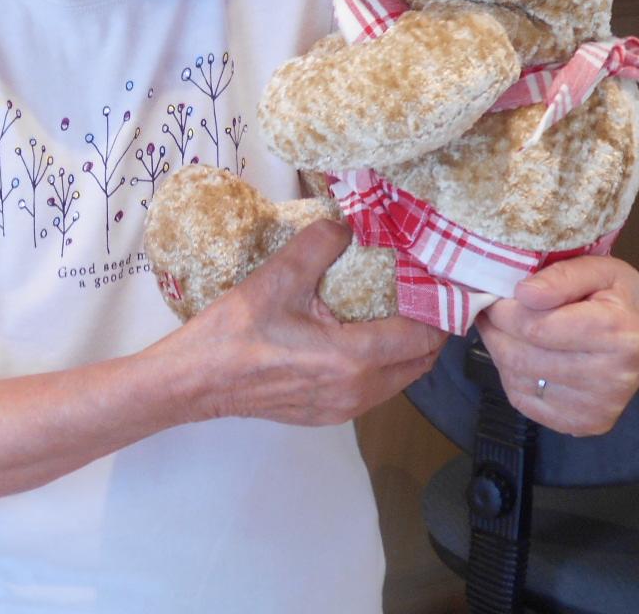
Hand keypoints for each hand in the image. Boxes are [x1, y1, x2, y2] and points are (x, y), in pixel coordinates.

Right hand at [161, 219, 447, 425]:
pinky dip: (384, 366)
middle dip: (431, 330)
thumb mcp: (278, 277)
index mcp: (352, 360)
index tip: (441, 281)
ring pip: (399, 380)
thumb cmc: (235, 332)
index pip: (421, 337)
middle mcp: (357, 392)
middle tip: (426, 293)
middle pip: (420, 364)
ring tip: (400, 311)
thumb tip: (347, 223)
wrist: (197, 380)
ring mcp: (342, 409)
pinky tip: (364, 337)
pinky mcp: (327, 415)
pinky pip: (374, 391)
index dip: (438, 308)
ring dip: (408, 349)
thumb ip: (319, 244)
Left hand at [476, 255, 638, 435]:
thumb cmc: (618, 298)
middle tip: (492, 310)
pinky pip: (522, 400)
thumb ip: (561, 276)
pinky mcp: (582, 425)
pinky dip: (511, 374)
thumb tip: (524, 293)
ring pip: (516, 379)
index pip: (536, 327)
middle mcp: (612, 378)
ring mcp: (597, 408)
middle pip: (522, 356)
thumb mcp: (598, 269)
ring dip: (500, 350)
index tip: (497, 296)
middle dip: (496, 329)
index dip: (504, 309)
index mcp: (619, 333)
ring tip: (505, 329)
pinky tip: (522, 354)